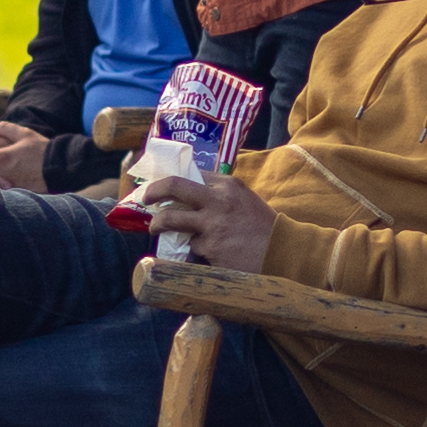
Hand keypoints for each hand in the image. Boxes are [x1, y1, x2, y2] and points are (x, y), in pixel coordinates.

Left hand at [139, 168, 274, 276]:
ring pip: (171, 220)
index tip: (159, 187)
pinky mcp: (210, 247)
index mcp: (227, 185)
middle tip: (144, 198)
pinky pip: (189, 246)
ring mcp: (212, 224)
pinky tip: (201, 252)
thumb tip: (190, 195)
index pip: (190, 174)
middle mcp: (217, 199)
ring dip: (158, 224)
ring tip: (156, 228)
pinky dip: (191, 249)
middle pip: (174, 186)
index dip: (170, 180)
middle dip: (153, 191)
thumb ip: (219, 195)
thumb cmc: (262, 227)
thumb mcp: (243, 200)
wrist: (282, 251)